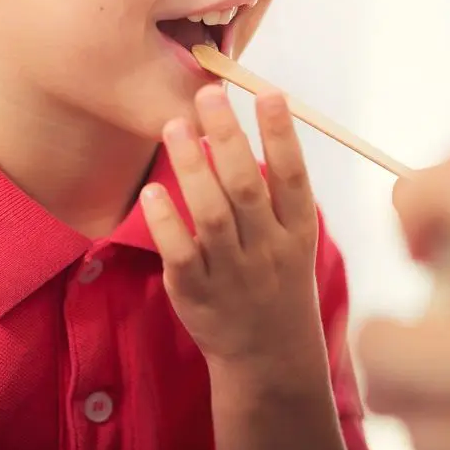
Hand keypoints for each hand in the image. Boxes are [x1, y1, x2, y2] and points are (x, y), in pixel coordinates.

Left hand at [140, 84, 328, 389]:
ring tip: (175, 126)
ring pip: (212, 216)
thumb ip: (273, 190)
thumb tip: (242, 123)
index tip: (269, 92)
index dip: (282, 134)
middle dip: (229, 137)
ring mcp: (233, 274)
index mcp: (297, 230)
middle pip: (247, 188)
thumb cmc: (277, 279)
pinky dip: (166, 222)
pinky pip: (181, 253)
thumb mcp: (293, 238)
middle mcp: (268, 250)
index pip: (293, 176)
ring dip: (193, 168)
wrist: (270, 356)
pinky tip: (152, 190)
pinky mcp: (197, 294)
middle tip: (209, 93)